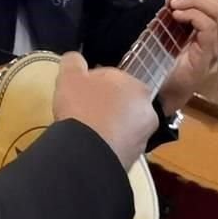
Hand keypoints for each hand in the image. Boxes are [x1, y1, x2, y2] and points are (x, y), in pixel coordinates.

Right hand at [53, 52, 158, 168]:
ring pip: (120, 125)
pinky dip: (105, 145)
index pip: (111, 77)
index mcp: (137, 86)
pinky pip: (116, 145)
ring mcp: (143, 138)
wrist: (89, 154)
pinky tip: (90, 145)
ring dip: (105, 126)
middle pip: (119, 102)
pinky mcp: (134, 159)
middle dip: (102, 104)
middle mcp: (147, 111)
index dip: (90, 83)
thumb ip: (73, 61)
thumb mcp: (70, 75)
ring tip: (84, 131)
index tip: (76, 92)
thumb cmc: (83, 107)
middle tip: (80, 110)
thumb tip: (75, 59)